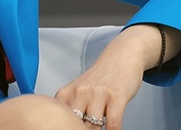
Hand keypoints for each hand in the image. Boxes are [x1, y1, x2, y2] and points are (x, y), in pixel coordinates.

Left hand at [54, 24, 170, 129]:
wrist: (121, 57)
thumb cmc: (100, 78)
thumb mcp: (78, 91)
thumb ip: (71, 108)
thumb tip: (65, 124)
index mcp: (67, 93)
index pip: (59, 117)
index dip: (64, 126)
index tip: (68, 128)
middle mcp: (80, 92)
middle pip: (74, 123)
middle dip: (79, 129)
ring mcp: (98, 94)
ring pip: (92, 126)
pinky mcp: (116, 97)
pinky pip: (113, 123)